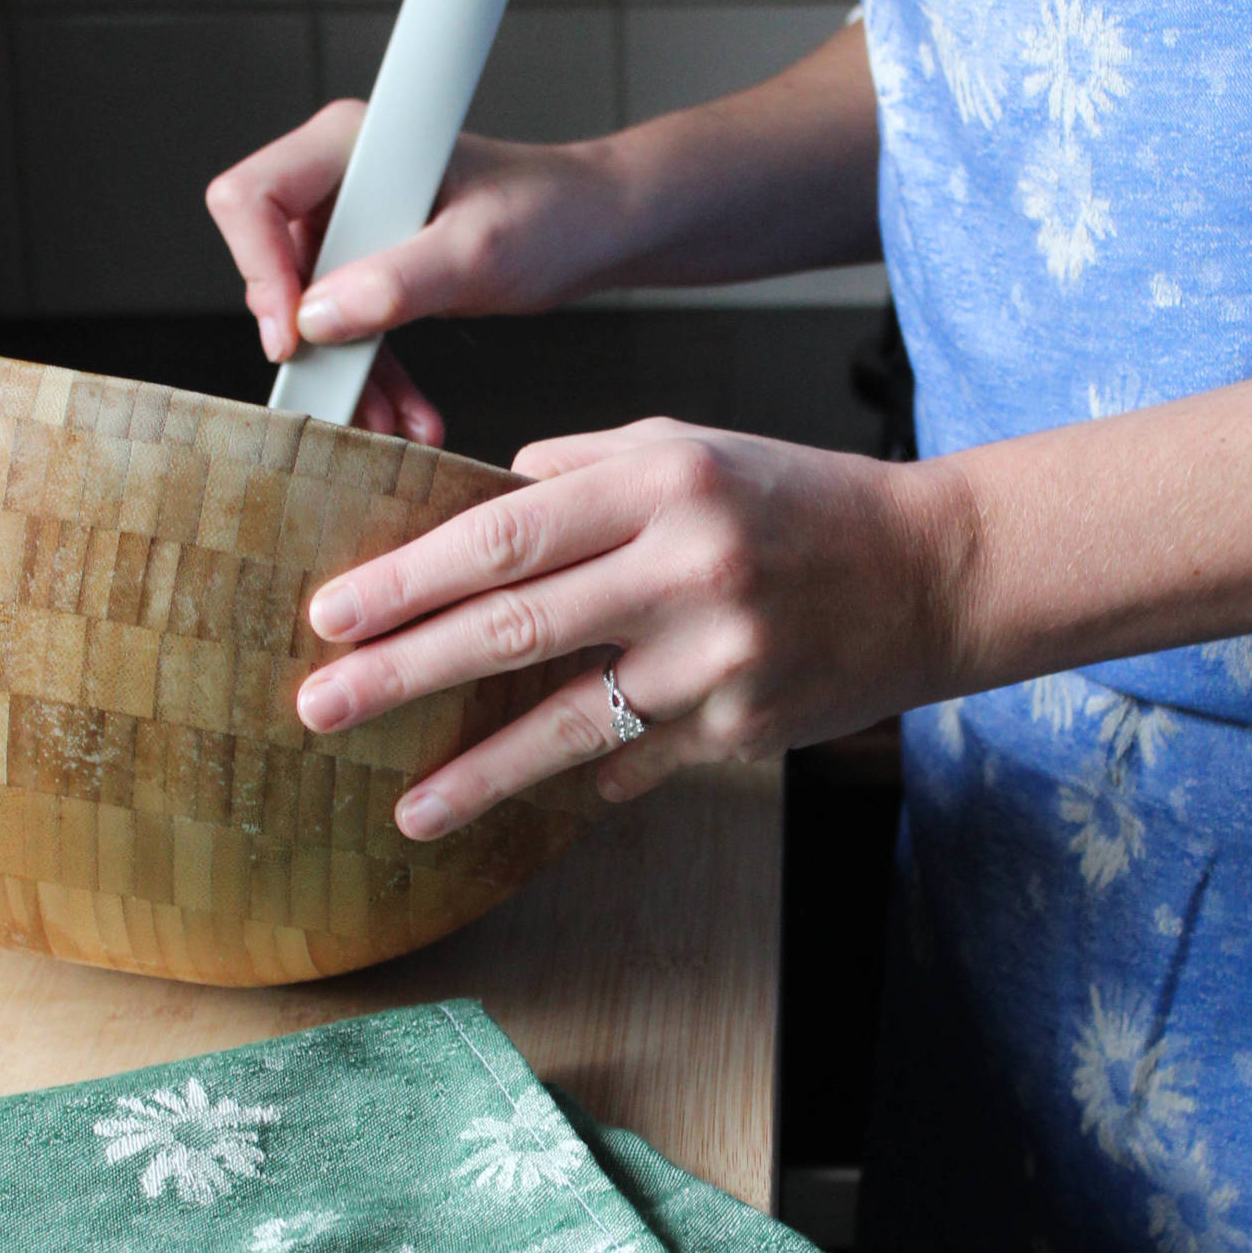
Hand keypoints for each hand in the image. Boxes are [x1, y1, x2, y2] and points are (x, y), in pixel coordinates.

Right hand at [204, 101, 632, 437]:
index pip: (253, 199)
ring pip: (313, 311)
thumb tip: (318, 318)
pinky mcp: (376, 263)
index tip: (293, 337)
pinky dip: (376, 374)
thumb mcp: (478, 252)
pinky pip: (351, 326)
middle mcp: (340, 178)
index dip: (259, 271)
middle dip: (312, 344)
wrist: (598, 228)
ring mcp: (356, 223)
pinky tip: (409, 418)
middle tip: (344, 402)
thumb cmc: (554, 214)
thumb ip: (399, 282)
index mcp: (349, 145)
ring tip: (389, 429)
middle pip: (274, 265)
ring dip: (348, 375)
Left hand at [293, 418, 960, 836]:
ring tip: (400, 805)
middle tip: (318, 703)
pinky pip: (635, 760)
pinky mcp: (744, 728)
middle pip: (513, 627)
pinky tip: (516, 800)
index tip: (331, 613)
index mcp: (662, 482)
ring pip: (568, 722)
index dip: (409, 580)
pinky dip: (575, 777)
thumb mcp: (692, 447)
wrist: (933, 572)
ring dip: (473, 772)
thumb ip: (582, 468)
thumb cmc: (799, 502)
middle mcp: (688, 567)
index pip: (505, 536)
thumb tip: (482, 498)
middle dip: (402, 672)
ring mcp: (719, 658)